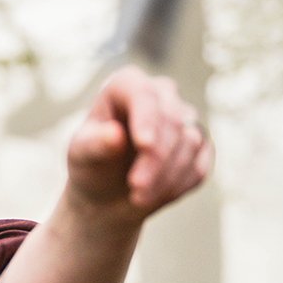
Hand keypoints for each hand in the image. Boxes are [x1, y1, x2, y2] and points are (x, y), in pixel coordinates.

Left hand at [67, 66, 212, 219]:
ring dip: (166, 176)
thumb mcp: (81, 156)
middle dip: (155, 159)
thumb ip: (95, 144)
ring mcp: (184, 118)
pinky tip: (156, 195)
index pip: (143, 93)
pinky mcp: (200, 145)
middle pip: (171, 120)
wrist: (108, 194)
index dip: (147, 118)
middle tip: (137, 188)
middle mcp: (160, 94)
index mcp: (126, 85)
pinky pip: (201, 164)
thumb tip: (115, 134)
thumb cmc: (91, 165)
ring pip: (190, 142)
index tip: (144, 145)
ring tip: (139, 197)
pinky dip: (179, 185)